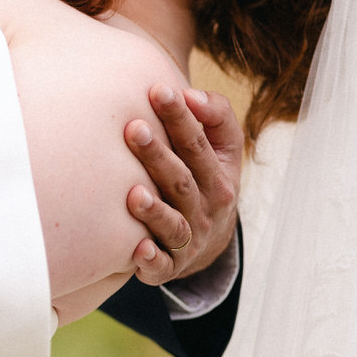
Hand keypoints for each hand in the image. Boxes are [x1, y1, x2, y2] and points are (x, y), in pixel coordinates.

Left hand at [124, 85, 241, 285]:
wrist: (211, 238)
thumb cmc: (207, 177)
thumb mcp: (223, 147)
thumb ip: (214, 113)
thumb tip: (190, 94)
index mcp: (218, 176)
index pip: (197, 144)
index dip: (180, 118)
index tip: (159, 90)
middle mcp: (206, 208)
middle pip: (181, 181)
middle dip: (158, 156)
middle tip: (134, 129)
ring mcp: (189, 239)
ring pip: (173, 224)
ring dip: (154, 211)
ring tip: (133, 193)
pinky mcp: (170, 266)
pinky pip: (162, 266)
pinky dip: (151, 260)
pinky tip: (137, 248)